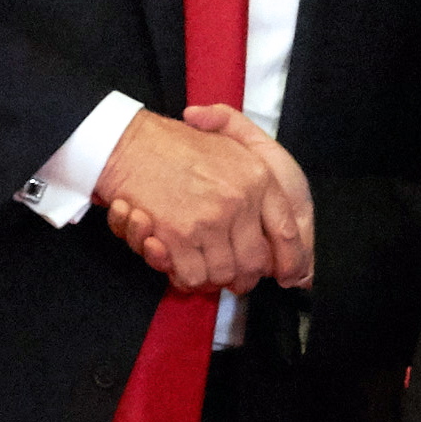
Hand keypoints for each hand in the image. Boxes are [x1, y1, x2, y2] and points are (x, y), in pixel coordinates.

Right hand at [186, 105, 312, 289]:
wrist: (130, 144)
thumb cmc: (177, 144)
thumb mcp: (231, 143)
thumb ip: (257, 178)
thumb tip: (273, 228)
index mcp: (259, 177)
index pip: (287, 231)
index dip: (290, 259)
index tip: (286, 274)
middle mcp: (240, 200)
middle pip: (254, 263)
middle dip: (242, 277)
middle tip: (230, 277)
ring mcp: (210, 219)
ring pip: (222, 273)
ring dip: (210, 275)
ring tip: (198, 262)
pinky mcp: (179, 235)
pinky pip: (192, 276)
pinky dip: (184, 275)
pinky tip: (178, 260)